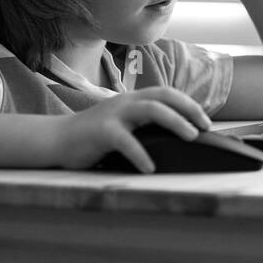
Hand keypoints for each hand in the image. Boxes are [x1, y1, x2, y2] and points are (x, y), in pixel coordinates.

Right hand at [48, 86, 213, 172]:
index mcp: (133, 100)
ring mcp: (114, 114)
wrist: (57, 140)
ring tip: (190, 137)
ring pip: (151, 110)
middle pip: (164, 96)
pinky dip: (141, 154)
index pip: (167, 93)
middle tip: (204, 127)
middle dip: (188, 109)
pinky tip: (150, 168)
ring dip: (175, 122)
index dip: (189, 104)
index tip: (206, 120)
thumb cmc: (94, 137)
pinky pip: (126, 141)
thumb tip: (174, 140)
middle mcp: (126, 102)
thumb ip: (142, 126)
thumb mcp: (122, 126)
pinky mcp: (102, 132)